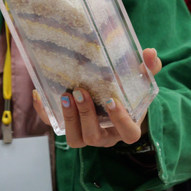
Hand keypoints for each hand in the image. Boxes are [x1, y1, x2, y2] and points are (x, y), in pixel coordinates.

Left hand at [33, 48, 162, 147]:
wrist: (115, 101)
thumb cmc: (130, 94)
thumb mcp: (141, 82)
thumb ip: (149, 69)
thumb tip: (150, 52)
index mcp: (127, 128)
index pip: (127, 132)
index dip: (120, 121)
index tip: (112, 101)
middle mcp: (106, 135)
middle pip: (94, 136)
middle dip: (86, 116)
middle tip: (80, 92)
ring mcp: (86, 134)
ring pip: (75, 139)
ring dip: (68, 118)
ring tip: (64, 95)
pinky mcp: (69, 127)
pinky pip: (54, 125)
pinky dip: (45, 113)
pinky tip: (40, 94)